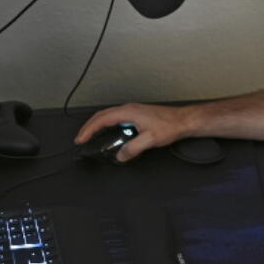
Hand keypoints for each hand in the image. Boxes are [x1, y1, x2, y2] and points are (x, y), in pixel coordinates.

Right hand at [74, 103, 192, 161]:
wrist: (183, 120)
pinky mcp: (136, 114)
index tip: (81, 139)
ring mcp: (132, 110)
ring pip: (108, 115)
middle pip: (102, 115)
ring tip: (90, 135)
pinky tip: (108, 132)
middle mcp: (128, 109)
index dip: (89, 130)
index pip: (102, 120)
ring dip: (97, 125)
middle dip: (89, 127)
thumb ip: (133, 148)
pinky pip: (116, 117)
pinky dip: (106, 124)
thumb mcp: (150, 140)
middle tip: (80, 138)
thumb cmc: (169, 126)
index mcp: (128, 112)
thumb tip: (120, 155)